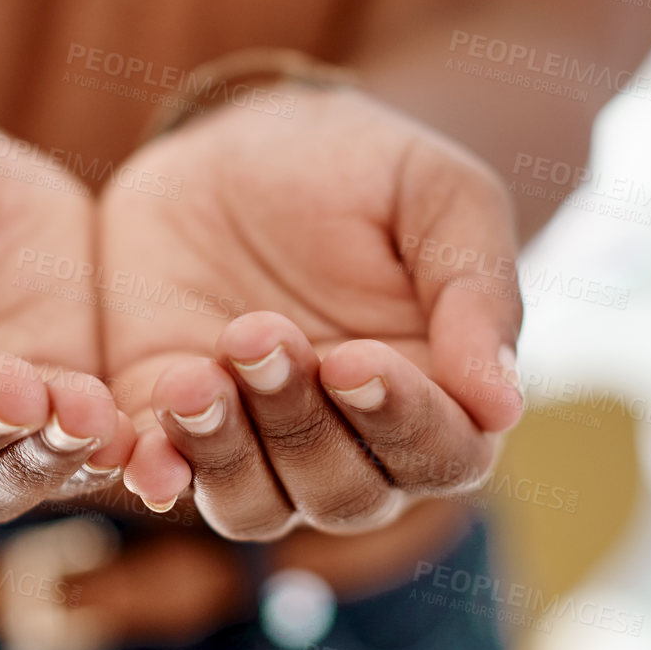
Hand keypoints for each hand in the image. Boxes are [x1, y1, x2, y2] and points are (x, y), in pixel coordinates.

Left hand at [102, 86, 523, 539]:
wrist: (240, 142)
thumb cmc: (363, 167)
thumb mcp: (439, 193)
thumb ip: (476, 289)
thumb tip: (504, 404)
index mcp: (438, 397)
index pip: (439, 455)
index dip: (399, 421)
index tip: (353, 359)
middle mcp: (353, 443)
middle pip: (345, 493)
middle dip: (300, 423)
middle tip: (260, 333)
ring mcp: (259, 445)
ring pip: (257, 507)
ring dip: (225, 453)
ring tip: (195, 378)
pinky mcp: (173, 426)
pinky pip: (169, 480)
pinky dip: (159, 475)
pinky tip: (145, 450)